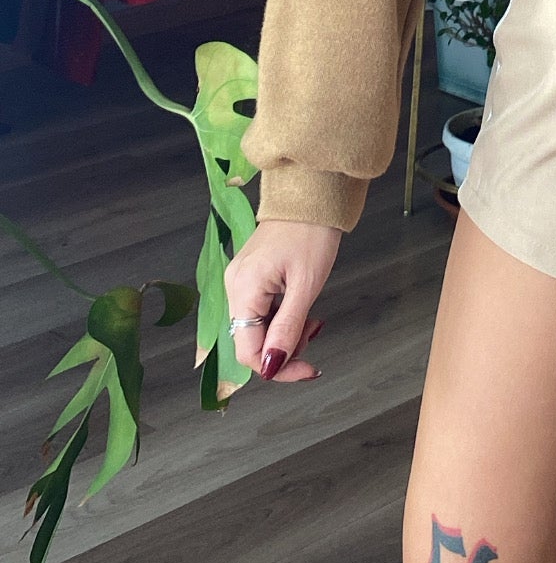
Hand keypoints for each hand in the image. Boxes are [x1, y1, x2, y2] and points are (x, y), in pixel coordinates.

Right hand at [223, 218, 341, 383]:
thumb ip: (287, 329)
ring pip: (257, 328)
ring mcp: (240, 280)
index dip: (277, 369)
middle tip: (313, 332)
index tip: (308, 369)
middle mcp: (234, 286)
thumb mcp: (305, 286)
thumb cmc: (312, 231)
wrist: (312, 193)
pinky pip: (261, 310)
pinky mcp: (250, 275)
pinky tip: (301, 309)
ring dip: (285, 334)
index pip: (248, 352)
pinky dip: (281, 317)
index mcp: (243, 289)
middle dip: (284, 348)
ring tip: (312, 319)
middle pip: (251, 341)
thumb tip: (271, 367)